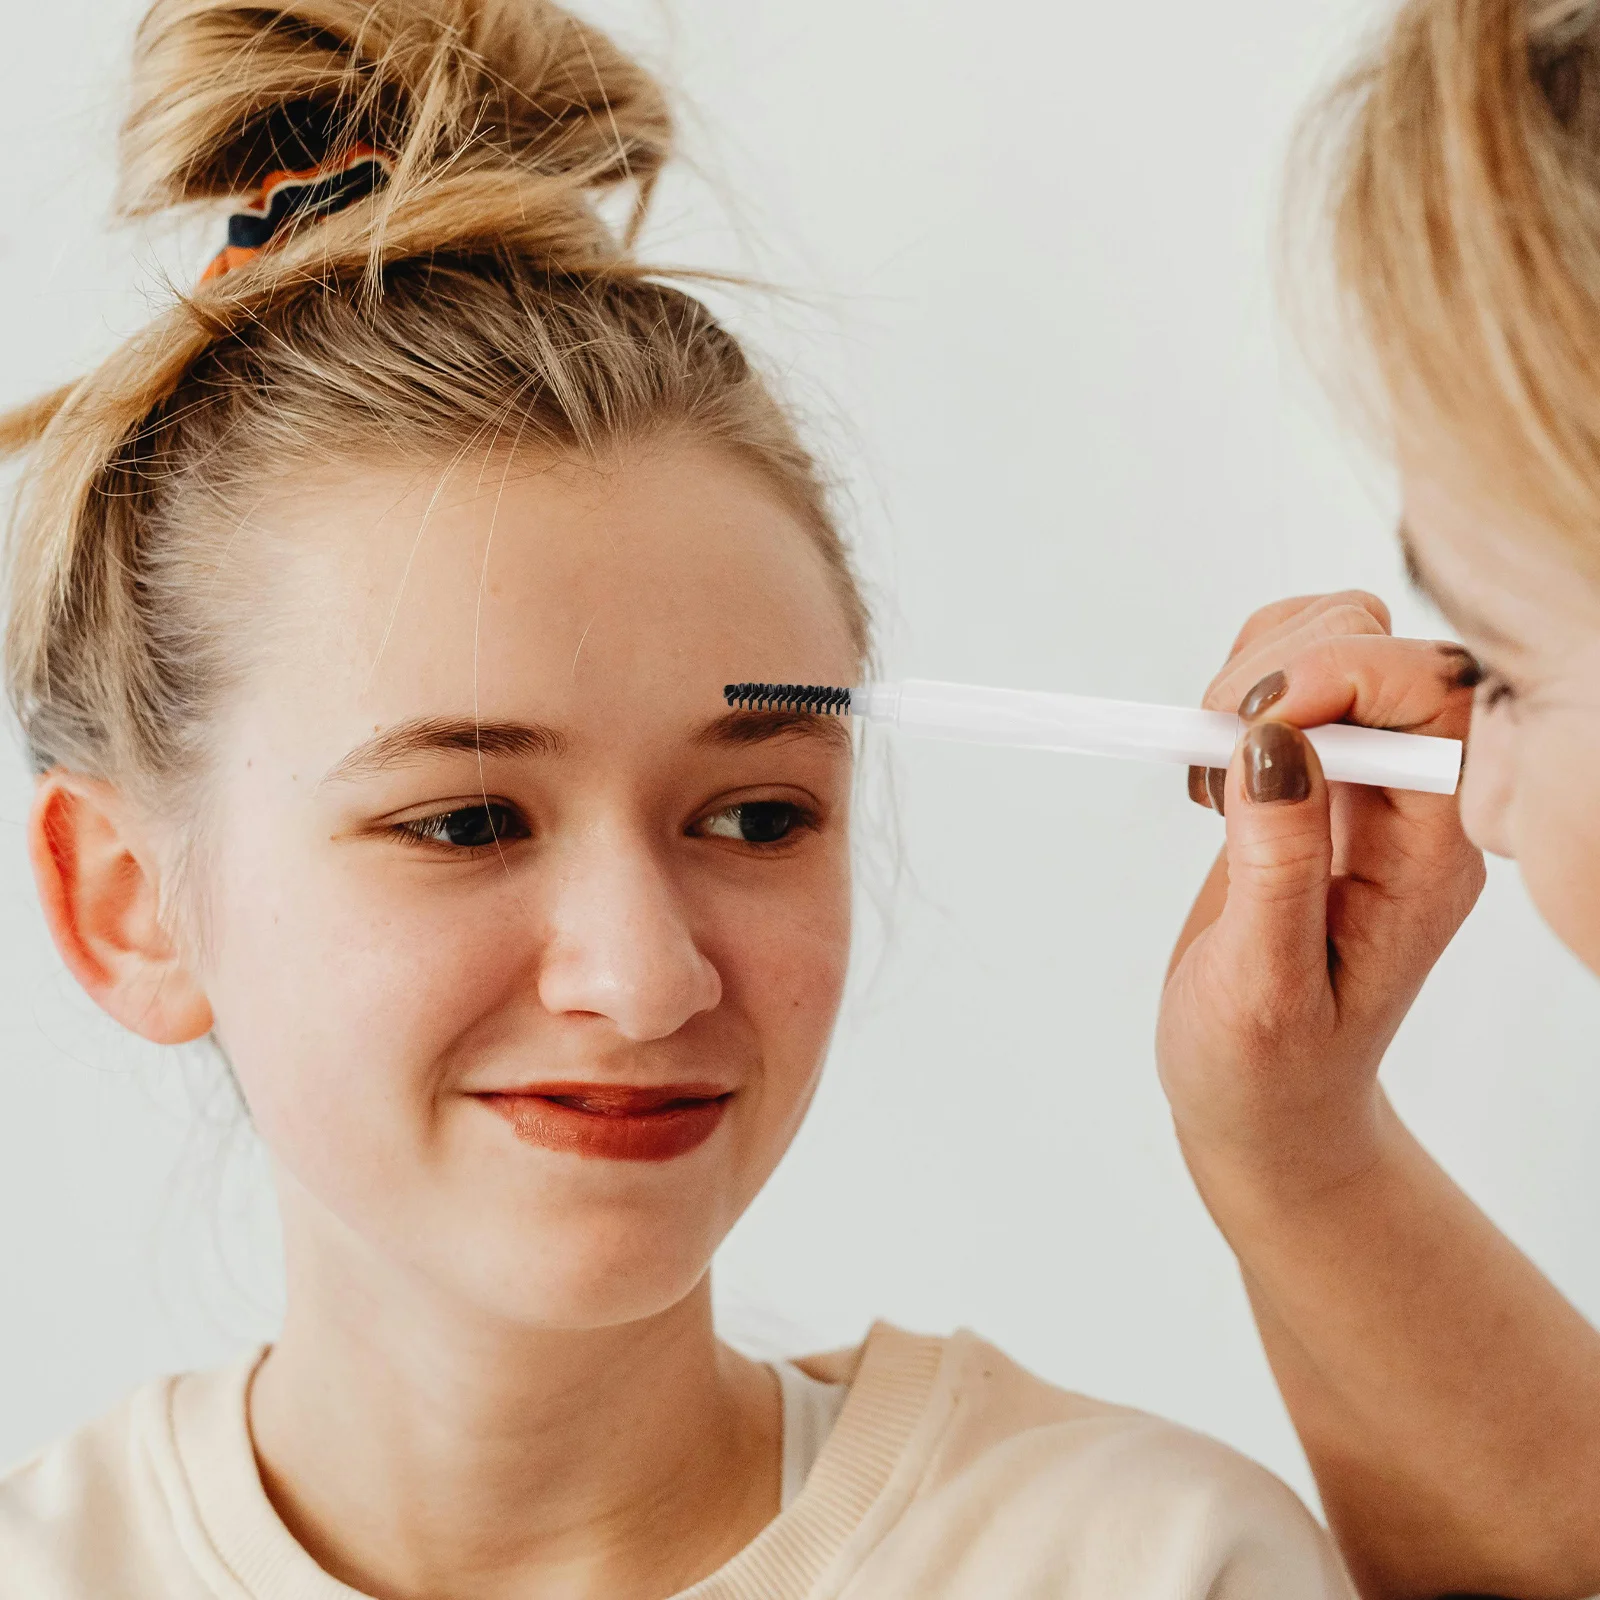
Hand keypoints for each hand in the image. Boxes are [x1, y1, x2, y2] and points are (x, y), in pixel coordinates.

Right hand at [1157, 591, 1485, 1203]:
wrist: (1266, 1104)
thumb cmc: (1269, 1070)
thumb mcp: (1263, 987)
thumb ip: (1275, 864)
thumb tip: (1272, 741)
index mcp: (1431, 855)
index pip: (1435, 695)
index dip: (1341, 677)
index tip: (1244, 727)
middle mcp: (1412, 805)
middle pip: (1386, 647)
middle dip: (1281, 672)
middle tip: (1211, 759)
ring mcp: (1364, 785)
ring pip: (1335, 641)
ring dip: (1249, 675)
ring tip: (1206, 772)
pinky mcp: (1312, 779)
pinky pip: (1288, 678)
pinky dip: (1231, 692)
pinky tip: (1208, 767)